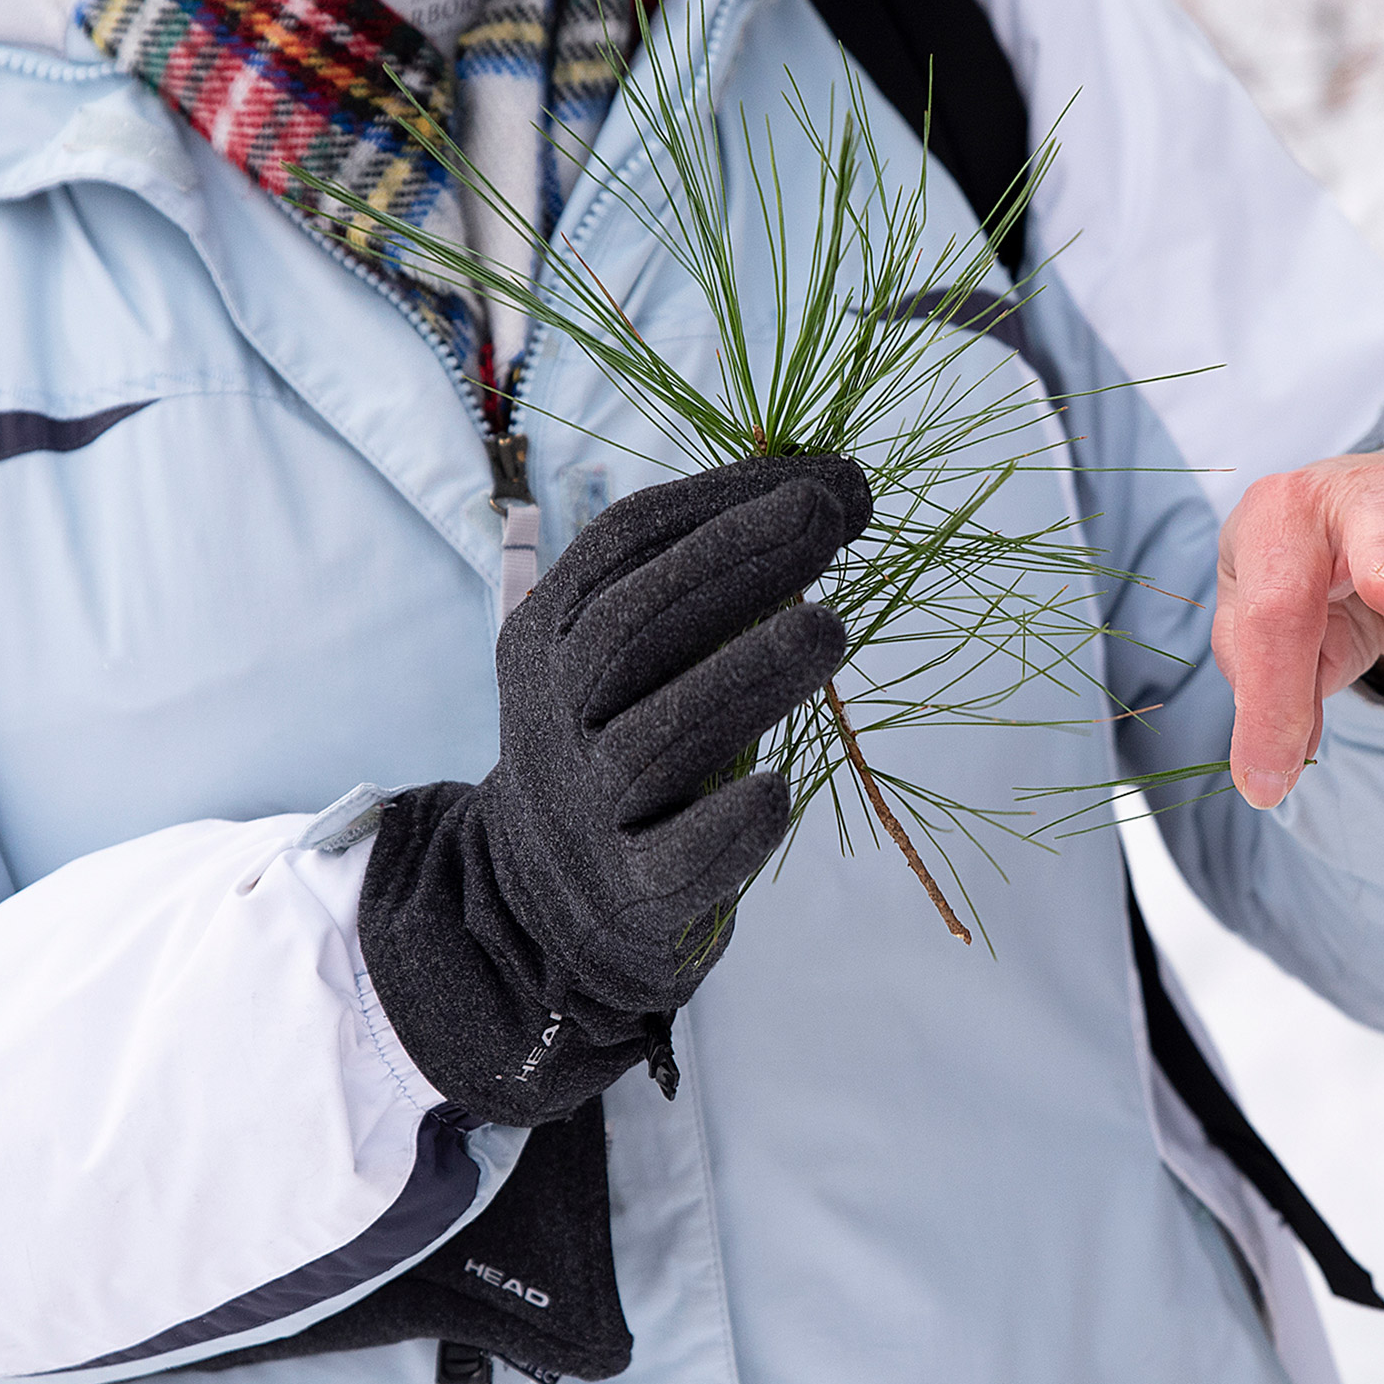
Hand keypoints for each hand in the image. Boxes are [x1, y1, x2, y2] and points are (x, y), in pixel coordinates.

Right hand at [358, 455, 870, 1125]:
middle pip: (630, 628)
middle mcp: (552, 717)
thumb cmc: (625, 744)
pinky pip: (675, 862)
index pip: (623, 545)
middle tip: (825, 520)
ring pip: (654, 740)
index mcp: (546, 638)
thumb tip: (837, 493)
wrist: (548, 903)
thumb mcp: (631, 656)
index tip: (826, 480)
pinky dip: (725, 829)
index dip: (723, 500)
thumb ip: (706, 583)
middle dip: (730, 562)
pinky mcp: (630, 894)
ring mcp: (586, 809)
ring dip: (744, 676)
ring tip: (831, 628)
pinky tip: (778, 792)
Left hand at [1212, 453, 1383, 808]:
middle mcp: (1373, 502)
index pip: (1276, 611)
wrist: (1352, 526)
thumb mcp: (1263, 637)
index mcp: (1288, 523)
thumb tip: (1269, 778)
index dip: (1273, 697)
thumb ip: (1272, 694)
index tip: (1269, 775)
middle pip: (1380, 531)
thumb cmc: (1303, 580)